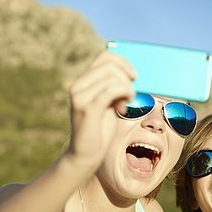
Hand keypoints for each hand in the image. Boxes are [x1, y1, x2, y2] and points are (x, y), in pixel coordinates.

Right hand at [64, 50, 135, 171]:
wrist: (84, 155)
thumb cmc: (99, 130)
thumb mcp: (108, 104)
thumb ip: (114, 88)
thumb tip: (132, 74)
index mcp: (82, 82)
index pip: (105, 56)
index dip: (124, 62)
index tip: (134, 77)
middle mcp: (78, 85)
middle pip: (110, 63)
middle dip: (127, 76)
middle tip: (130, 94)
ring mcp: (80, 96)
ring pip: (112, 76)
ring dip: (127, 87)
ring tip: (126, 103)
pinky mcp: (87, 108)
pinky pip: (111, 90)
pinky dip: (124, 93)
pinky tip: (124, 106)